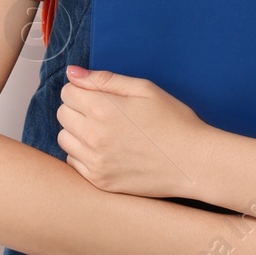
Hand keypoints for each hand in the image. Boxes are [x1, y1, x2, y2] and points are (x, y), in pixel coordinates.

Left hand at [58, 65, 209, 198]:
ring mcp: (95, 162)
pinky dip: (83, 154)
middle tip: (103, 113)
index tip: (99, 95)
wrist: (193, 162)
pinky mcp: (100, 181)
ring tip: (103, 132)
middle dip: (78, 109)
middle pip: (63, 114)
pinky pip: (73, 162)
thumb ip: (105, 79)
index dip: (82, 90)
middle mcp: (93, 136)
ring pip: (64, 139)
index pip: (67, 92)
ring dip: (77, 132)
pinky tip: (105, 151)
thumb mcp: (144, 89)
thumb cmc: (174, 121)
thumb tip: (73, 73)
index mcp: (103, 109)